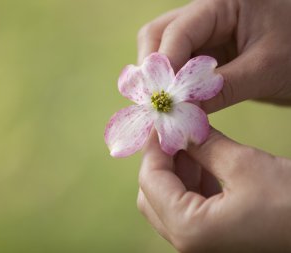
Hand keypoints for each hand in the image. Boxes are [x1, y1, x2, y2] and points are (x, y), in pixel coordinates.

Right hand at [137, 0, 290, 112]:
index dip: (164, 65)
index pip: (177, 30)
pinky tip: (176, 104)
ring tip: (164, 107)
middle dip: (153, 70)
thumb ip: (220, 89)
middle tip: (155, 103)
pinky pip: (179, 66)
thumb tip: (181, 112)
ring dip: (160, 79)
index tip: (161, 99)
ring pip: (164, 51)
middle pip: (159, 35)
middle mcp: (206, 14)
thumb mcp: (265, 70)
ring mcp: (204, 33)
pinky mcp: (206, 52)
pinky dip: (174, 86)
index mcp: (222, 4)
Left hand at [137, 129, 290, 252]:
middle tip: (176, 131)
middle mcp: (188, 244)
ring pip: (168, 202)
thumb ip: (204, 144)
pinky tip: (206, 163)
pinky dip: (191, 184)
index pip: (150, 180)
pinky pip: (188, 210)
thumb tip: (181, 125)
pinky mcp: (213, 240)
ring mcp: (199, 245)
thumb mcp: (244, 165)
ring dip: (177, 170)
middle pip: (152, 195)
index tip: (161, 121)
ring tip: (193, 143)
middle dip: (163, 160)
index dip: (154, 146)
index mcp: (189, 229)